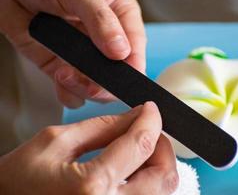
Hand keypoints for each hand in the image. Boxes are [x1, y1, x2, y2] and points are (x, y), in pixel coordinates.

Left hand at [0, 0, 145, 107]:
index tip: (126, 80)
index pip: (135, 48)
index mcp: (118, 16)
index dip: (133, 68)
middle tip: (93, 86)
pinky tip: (61, 82)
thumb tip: (121, 50)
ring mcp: (81, 54)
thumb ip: (101, 21)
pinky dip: (68, 93)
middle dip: (105, 85)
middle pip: (116, 73)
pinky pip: (72, 89)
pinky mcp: (60, 64)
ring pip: (95, 85)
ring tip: (65, 74)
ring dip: (82, 89)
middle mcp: (102, 38)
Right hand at [0, 102, 177, 194]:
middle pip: (164, 176)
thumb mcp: (55, 142)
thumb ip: (102, 126)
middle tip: (147, 130)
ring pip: (162, 192)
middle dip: (162, 146)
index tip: (150, 110)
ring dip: (157, 165)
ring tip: (138, 150)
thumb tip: (135, 116)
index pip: (140, 144)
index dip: (151, 120)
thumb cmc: (16, 182)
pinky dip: (148, 182)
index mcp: (91, 186)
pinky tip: (132, 170)